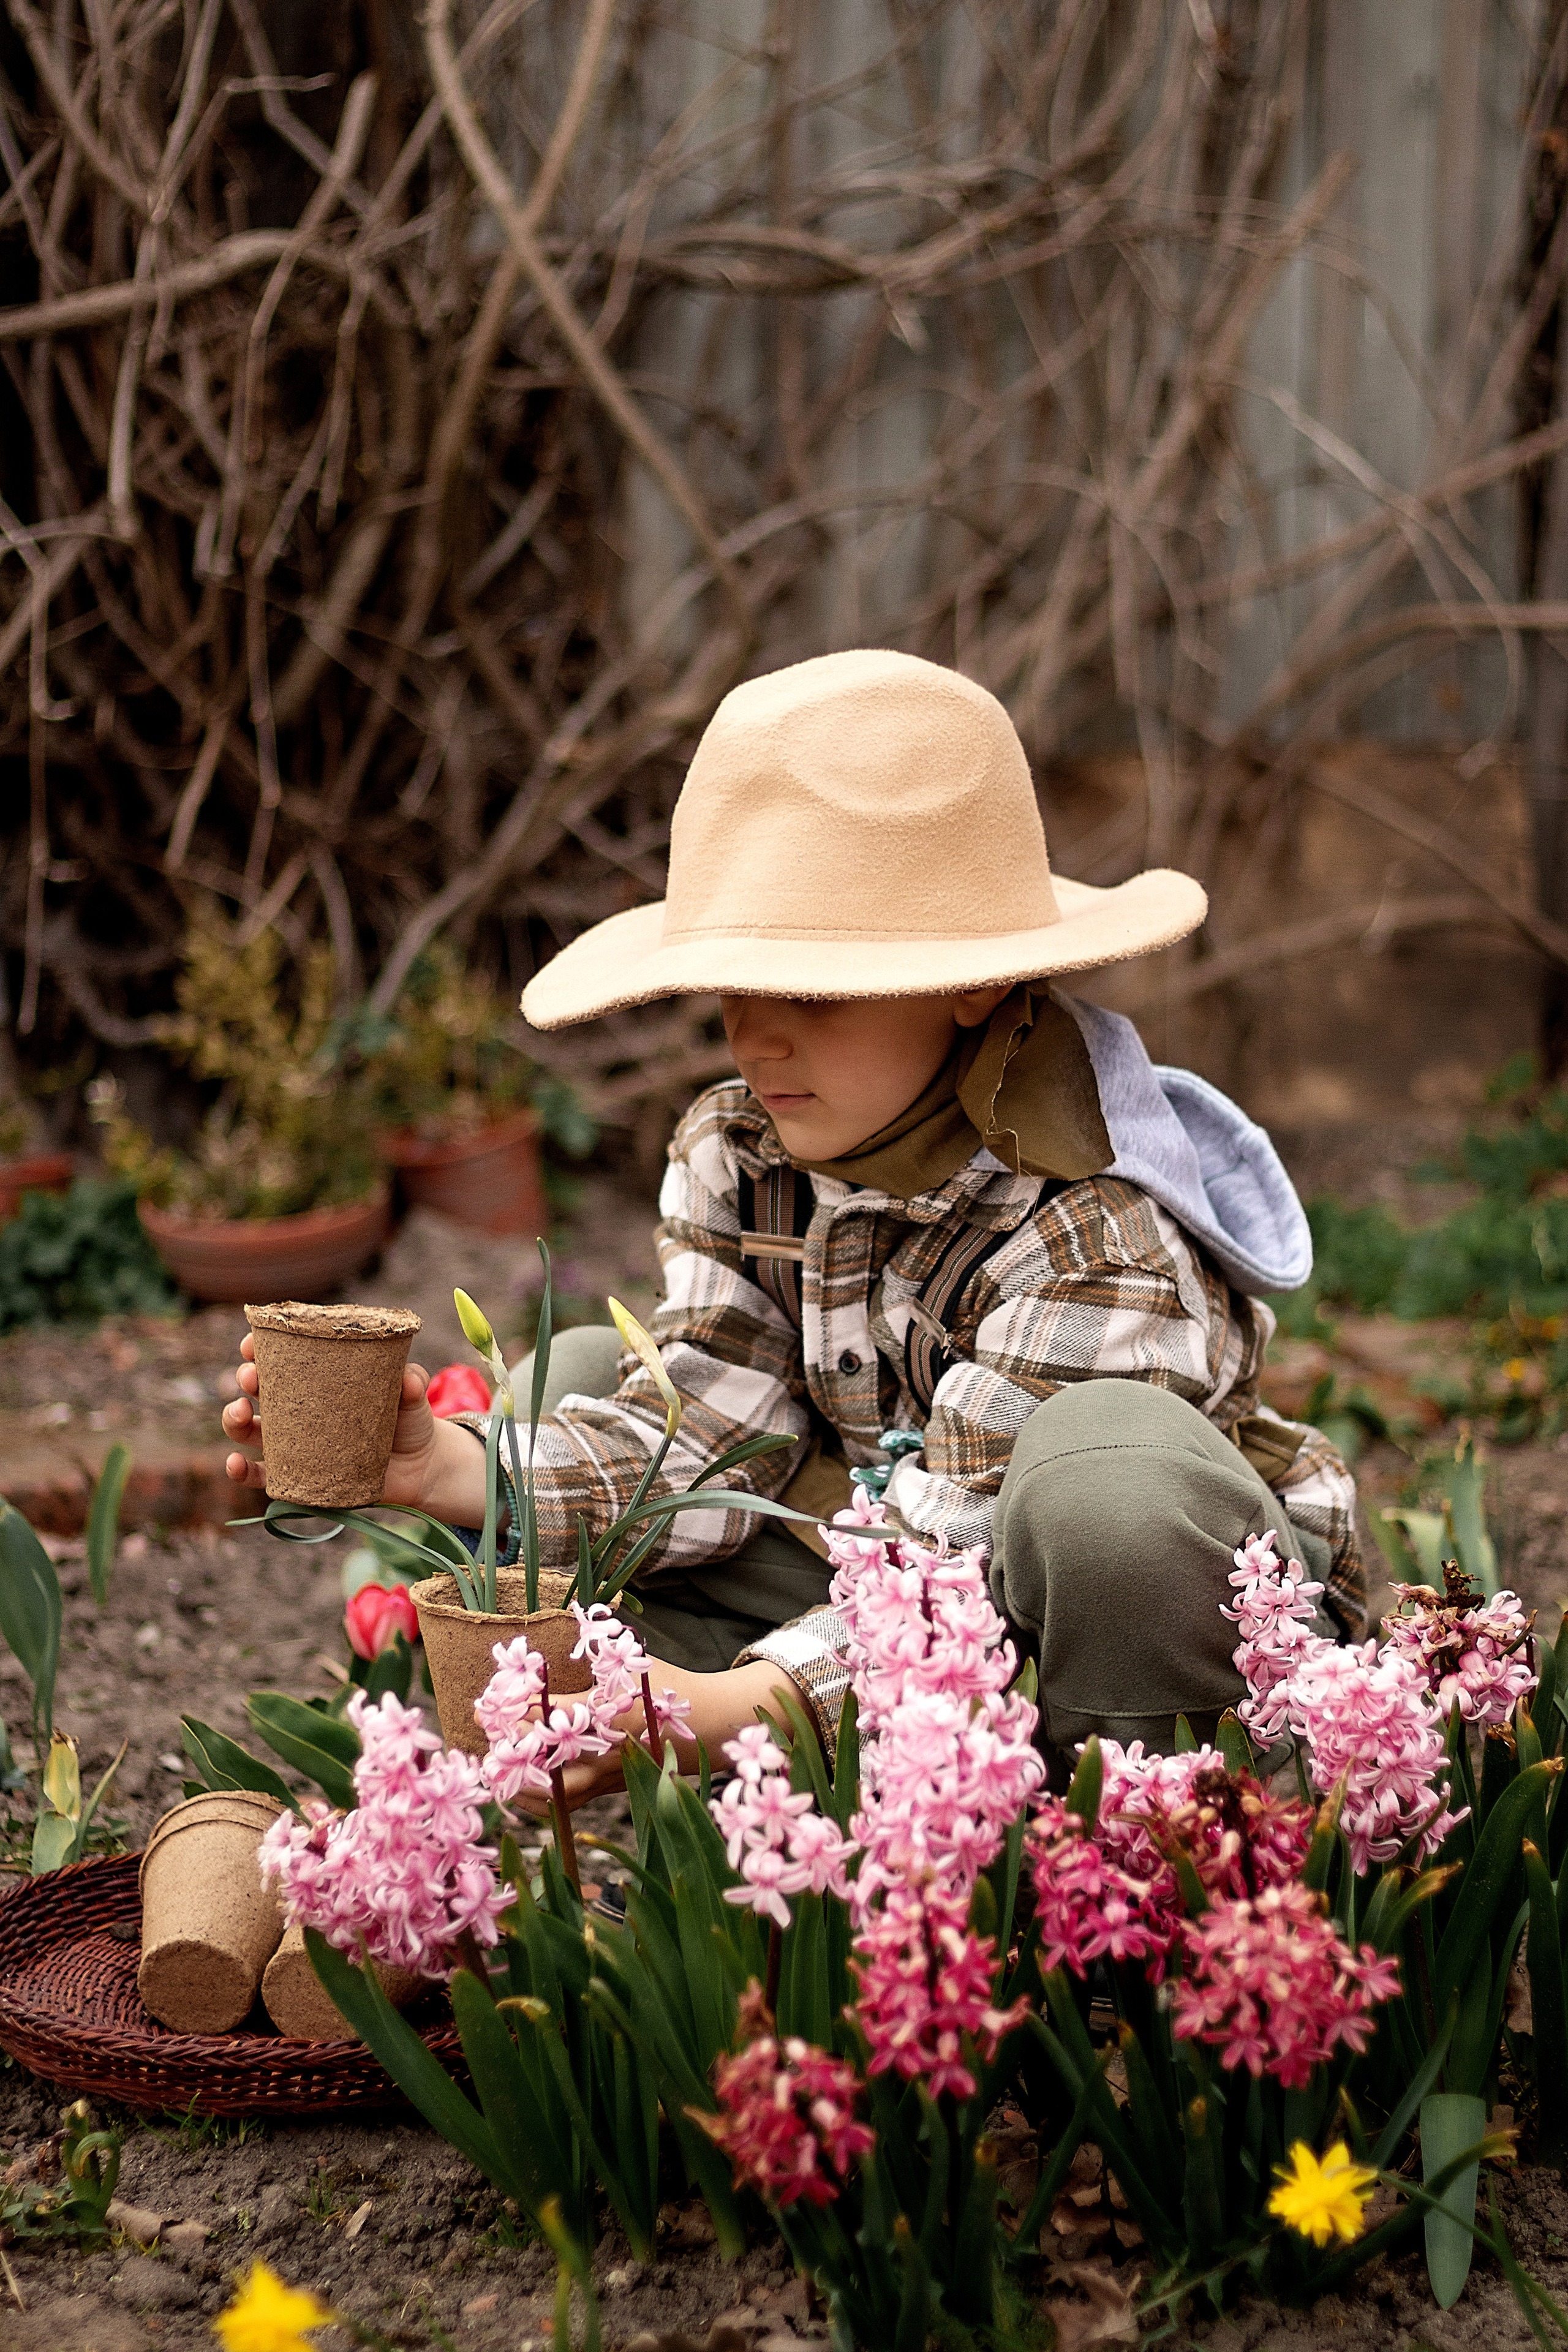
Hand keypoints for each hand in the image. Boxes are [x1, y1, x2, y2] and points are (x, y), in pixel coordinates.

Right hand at [222, 1332, 442, 1507]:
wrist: (420, 1468)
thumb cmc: (409, 1422)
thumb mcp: (412, 1398)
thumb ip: (411, 1383)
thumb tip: (408, 1378)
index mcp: (320, 1380)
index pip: (283, 1358)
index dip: (260, 1347)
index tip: (252, 1342)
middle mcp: (301, 1409)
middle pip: (260, 1390)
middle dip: (247, 1378)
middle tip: (251, 1376)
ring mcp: (296, 1444)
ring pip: (251, 1430)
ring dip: (234, 1420)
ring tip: (239, 1412)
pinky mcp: (299, 1477)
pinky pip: (262, 1475)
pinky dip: (242, 1471)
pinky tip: (235, 1463)